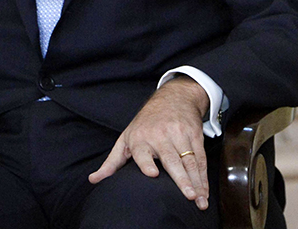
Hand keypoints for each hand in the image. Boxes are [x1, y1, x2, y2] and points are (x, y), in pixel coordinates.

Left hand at [88, 76, 210, 210]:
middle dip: (182, 179)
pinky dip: (204, 176)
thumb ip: (112, 162)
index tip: (153, 174)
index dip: (147, 163)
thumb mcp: (126, 138)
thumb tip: (93, 180)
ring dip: (197, 182)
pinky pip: (201, 158)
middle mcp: (161, 136)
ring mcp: (180, 135)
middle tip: (188, 196)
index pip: (143, 152)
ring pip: (190, 161)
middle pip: (172, 160)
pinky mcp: (195, 135)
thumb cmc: (146, 123)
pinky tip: (204, 190)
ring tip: (200, 200)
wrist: (173, 97)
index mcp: (141, 139)